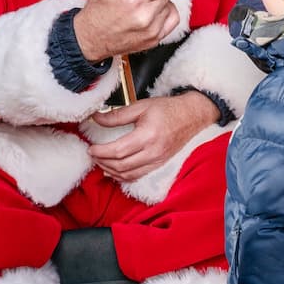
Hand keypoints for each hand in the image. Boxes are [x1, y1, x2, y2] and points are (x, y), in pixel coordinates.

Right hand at [74, 0, 178, 61]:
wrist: (92, 37)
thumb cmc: (100, 8)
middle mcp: (144, 16)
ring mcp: (151, 30)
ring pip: (169, 4)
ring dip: (159, 1)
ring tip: (141, 4)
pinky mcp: (155, 39)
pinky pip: (173, 19)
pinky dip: (165, 13)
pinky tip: (152, 13)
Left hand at [87, 92, 218, 181]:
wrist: (191, 115)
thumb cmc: (168, 109)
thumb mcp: (141, 106)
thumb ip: (117, 115)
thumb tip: (97, 118)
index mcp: (147, 136)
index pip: (118, 151)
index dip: (101, 152)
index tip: (91, 148)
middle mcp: (153, 152)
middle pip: (121, 165)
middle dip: (103, 162)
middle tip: (92, 155)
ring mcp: (157, 161)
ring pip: (128, 174)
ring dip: (111, 171)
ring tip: (100, 162)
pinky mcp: (160, 164)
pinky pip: (138, 176)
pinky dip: (123, 176)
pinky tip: (114, 171)